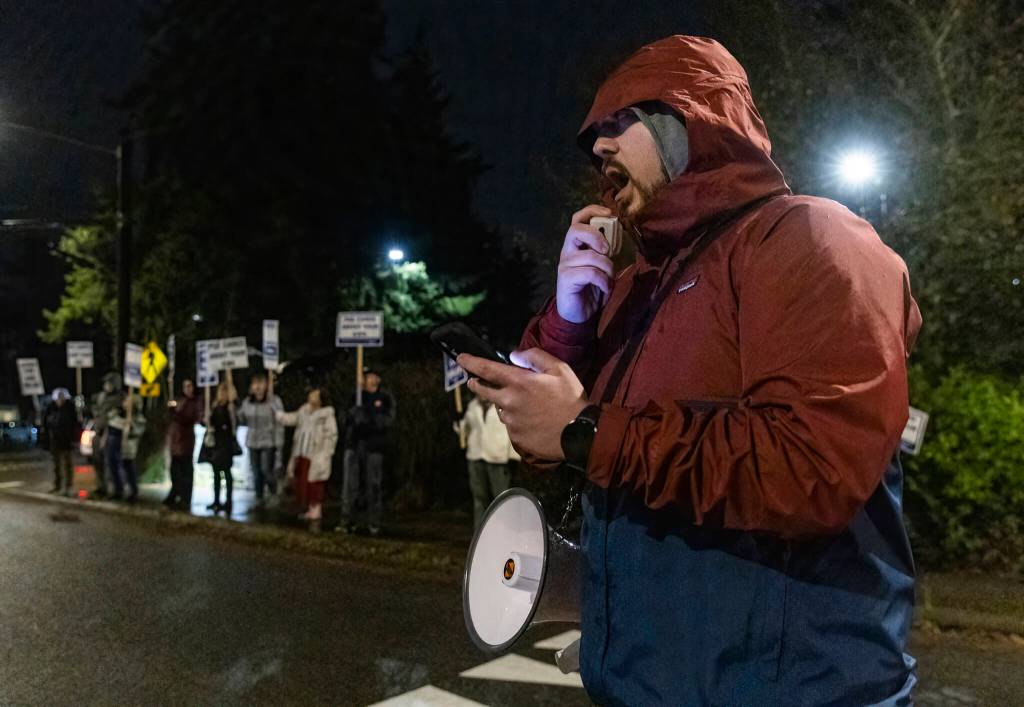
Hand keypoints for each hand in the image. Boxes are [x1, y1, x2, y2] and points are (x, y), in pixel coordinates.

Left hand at [458, 348, 588, 461]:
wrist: (578, 433)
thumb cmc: (570, 399)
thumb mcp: (559, 369)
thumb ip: (534, 357)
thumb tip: (514, 355)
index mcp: (518, 382)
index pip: (486, 369)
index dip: (470, 362)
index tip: (460, 359)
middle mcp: (509, 401)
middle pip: (483, 391)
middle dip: (476, 384)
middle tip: (473, 381)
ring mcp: (510, 421)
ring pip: (500, 409)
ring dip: (505, 404)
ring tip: (526, 405)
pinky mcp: (515, 437)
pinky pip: (511, 425)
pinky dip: (517, 420)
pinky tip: (533, 420)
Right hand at [556, 205, 614, 323]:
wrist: (578, 314)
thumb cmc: (591, 288)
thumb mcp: (602, 266)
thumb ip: (605, 251)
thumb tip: (618, 235)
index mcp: (576, 245)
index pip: (577, 219)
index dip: (591, 210)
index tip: (609, 213)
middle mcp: (567, 251)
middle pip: (575, 230)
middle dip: (596, 236)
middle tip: (607, 249)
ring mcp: (565, 265)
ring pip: (590, 256)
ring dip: (607, 268)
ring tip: (609, 279)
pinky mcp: (566, 279)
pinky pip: (591, 273)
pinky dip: (604, 281)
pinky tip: (605, 288)